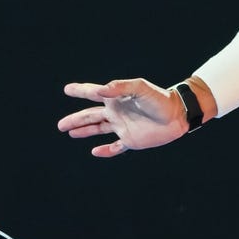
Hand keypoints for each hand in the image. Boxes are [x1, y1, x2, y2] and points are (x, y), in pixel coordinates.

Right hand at [57, 79, 187, 157]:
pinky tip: (95, 151)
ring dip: (84, 131)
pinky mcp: (131, 141)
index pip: (93, 94)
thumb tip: (99, 90)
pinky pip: (115, 147)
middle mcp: (116, 113)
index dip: (80, 91)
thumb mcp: (140, 88)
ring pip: (98, 130)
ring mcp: (122, 127)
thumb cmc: (160, 99)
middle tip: (60, 125)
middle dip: (75, 120)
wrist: (178, 115)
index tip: (67, 89)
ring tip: (70, 132)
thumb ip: (120, 87)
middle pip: (90, 116)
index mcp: (116, 99)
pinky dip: (105, 150)